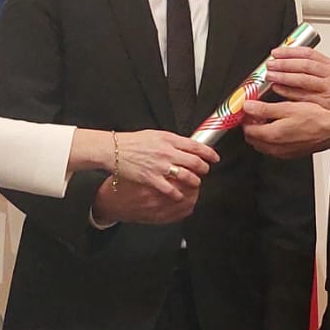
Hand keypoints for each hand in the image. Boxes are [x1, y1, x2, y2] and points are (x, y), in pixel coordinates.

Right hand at [88, 128, 214, 225]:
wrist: (114, 150)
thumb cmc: (132, 142)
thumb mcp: (155, 135)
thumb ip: (172, 141)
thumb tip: (186, 145)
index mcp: (169, 140)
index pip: (195, 146)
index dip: (209, 153)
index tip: (214, 157)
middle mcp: (167, 152)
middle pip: (195, 162)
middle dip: (204, 168)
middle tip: (205, 171)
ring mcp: (160, 166)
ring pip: (187, 176)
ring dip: (195, 181)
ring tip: (195, 183)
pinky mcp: (152, 179)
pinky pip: (171, 189)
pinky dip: (179, 193)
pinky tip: (180, 195)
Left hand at [243, 97, 329, 158]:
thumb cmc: (314, 119)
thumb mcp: (286, 108)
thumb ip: (264, 109)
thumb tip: (248, 107)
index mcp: (272, 135)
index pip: (248, 130)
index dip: (245, 119)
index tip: (248, 110)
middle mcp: (276, 148)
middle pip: (253, 140)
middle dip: (251, 127)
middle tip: (255, 114)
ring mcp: (283, 153)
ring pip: (262, 145)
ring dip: (261, 133)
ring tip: (268, 120)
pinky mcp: (291, 154)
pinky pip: (274, 149)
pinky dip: (271, 139)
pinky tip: (279, 128)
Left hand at [266, 47, 329, 113]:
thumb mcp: (327, 75)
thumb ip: (310, 67)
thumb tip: (285, 60)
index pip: (308, 53)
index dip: (290, 52)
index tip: (276, 53)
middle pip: (304, 65)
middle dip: (284, 63)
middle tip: (270, 64)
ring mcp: (327, 90)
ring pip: (303, 80)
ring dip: (284, 76)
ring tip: (270, 75)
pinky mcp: (322, 103)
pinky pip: (301, 96)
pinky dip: (287, 91)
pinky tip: (277, 88)